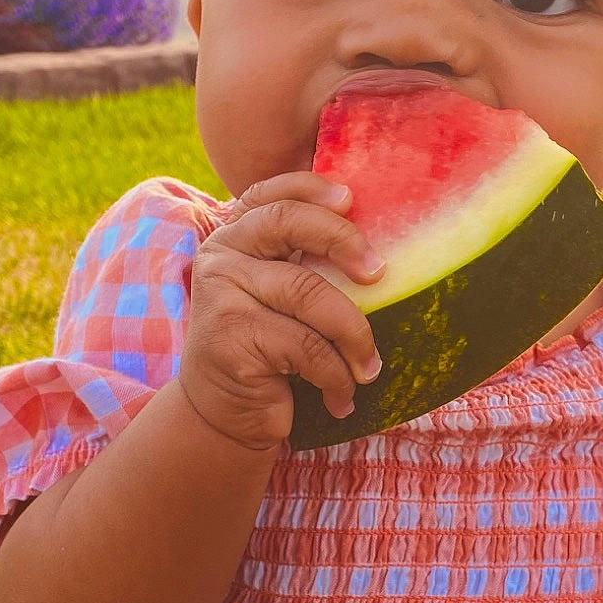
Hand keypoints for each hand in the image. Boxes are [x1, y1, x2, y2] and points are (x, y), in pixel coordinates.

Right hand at [179, 173, 385, 453]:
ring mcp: (221, 294)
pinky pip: (305, 346)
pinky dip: (335, 375)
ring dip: (353, 335)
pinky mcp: (230, 336)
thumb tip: (381, 247)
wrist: (225, 415)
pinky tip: (341, 397)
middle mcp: (221, 256)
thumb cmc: (270, 352)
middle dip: (342, 239)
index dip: (310, 188)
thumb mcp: (283, 299)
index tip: (351, 199)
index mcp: (235, 237)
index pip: (269, 194)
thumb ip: (306, 262)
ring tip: (369, 368)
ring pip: (308, 292)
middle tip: (378, 273)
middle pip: (286, 222)